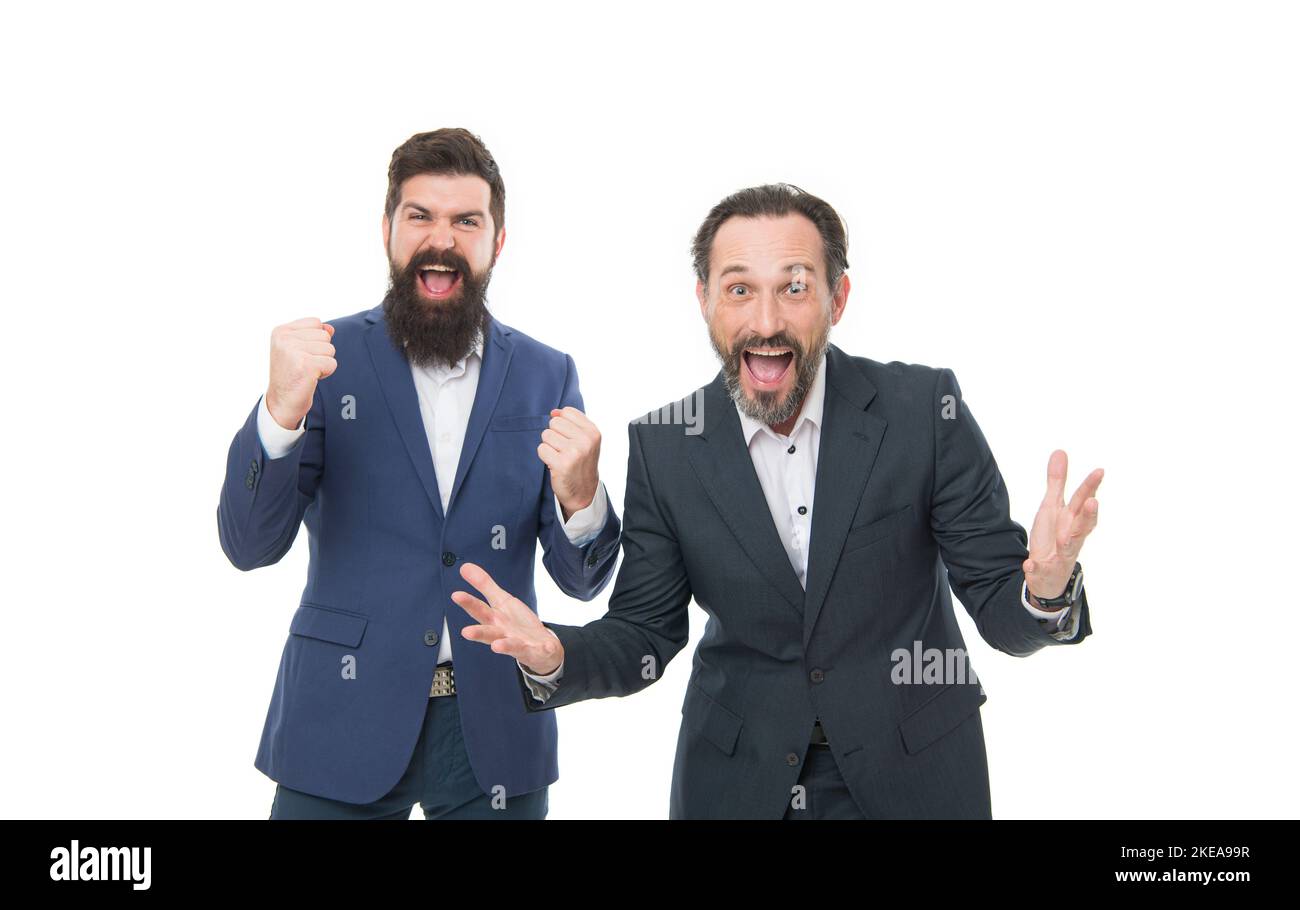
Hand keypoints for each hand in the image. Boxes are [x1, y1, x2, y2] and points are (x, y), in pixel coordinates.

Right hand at [265, 317, 335, 430]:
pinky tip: (310, 378)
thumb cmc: (292, 375)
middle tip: (304, 366)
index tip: (301, 355)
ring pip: (330, 349)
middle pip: (325, 336)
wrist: (281, 402)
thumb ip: (314, 335)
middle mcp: (284, 338)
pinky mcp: (305, 365)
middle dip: (321, 353)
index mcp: (281, 331)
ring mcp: (293, 351)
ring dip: (323, 363)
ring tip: (306, 371)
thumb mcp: (299, 349)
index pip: (316, 322)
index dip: (316, 340)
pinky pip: (332, 363)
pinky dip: (325, 373)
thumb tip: (330, 328)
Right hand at [452, 562, 563, 674]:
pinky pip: (543, 649)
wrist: (539, 647)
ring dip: (505, 646)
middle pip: (489, 633)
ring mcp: (520, 644)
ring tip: (497, 646)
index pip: (479, 610)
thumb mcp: (501, 601)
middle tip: (466, 632)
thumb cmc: (516, 624)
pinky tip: (548, 646)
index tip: (456, 595)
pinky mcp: (538, 650)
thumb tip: (465, 567)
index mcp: (494, 620)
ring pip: (511, 646)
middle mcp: (504, 634)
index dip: (468, 603)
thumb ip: (484, 585)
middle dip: (478, 633)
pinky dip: (545, 648)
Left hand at [538, 406, 600, 521]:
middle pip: (554, 423)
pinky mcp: (561, 464)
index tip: (569, 438)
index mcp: (593, 432)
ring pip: (546, 435)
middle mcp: (586, 441)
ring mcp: (574, 452)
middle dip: (554, 435)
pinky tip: (554, 464)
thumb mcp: (585, 440)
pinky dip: (545, 456)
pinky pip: (541, 449)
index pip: (567, 412)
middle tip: (563, 450)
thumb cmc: (582, 463)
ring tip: (560, 457)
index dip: (563, 424)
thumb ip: (572, 423)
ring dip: (549, 446)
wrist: (584, 491)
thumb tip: (554, 412)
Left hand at [1024, 450, 1102, 605]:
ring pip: (1069, 549)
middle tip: (1093, 502)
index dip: (1091, 487)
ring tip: (1065, 537)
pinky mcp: (1045, 571)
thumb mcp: (1052, 507)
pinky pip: (1040, 570)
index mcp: (1073, 519)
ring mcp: (1061, 555)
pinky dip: (1036, 567)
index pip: (1084, 501)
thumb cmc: (1055, 536)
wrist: (1048, 575)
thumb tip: (1060, 451)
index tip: (1099, 471)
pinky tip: (1030, 563)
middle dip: (1089, 514)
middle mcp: (1072, 536)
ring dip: (1068, 542)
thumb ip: (1057, 482)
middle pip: (1083, 524)